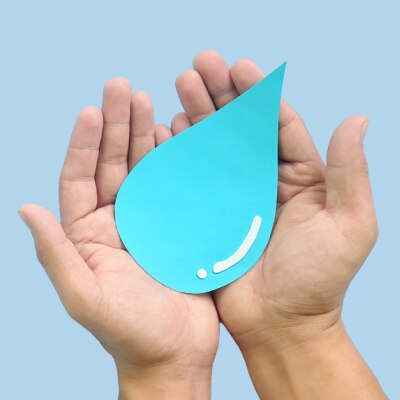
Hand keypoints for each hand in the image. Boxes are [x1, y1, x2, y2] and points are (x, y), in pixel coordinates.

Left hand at [19, 78, 218, 398]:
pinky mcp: (178, 226)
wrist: (174, 356)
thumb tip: (25, 210)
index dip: (84, 144)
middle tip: (123, 88)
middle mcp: (116, 223)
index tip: (92, 109)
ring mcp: (149, 222)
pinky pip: (173, 186)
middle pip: (113, 165)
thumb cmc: (130, 335)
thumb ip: (56, 256)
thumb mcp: (85, 298)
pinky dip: (174, 159)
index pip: (80, 179)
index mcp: (88, 236)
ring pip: (144, 170)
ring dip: (144, 135)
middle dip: (116, 126)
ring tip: (147, 101)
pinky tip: (175, 135)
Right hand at [174, 51, 384, 398]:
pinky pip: (193, 177)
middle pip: (241, 128)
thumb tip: (359, 120)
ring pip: (214, 147)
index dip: (259, 94)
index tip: (239, 66)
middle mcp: (265, 180)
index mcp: (300, 177)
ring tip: (180, 85)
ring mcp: (234, 196)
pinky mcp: (209, 215)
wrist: (281, 325)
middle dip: (221, 94)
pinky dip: (180, 153)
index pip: (278, 124)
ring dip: (197, 115)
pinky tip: (166, 130)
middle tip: (199, 64)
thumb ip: (352, 173)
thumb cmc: (319, 281)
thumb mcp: (350, 226)